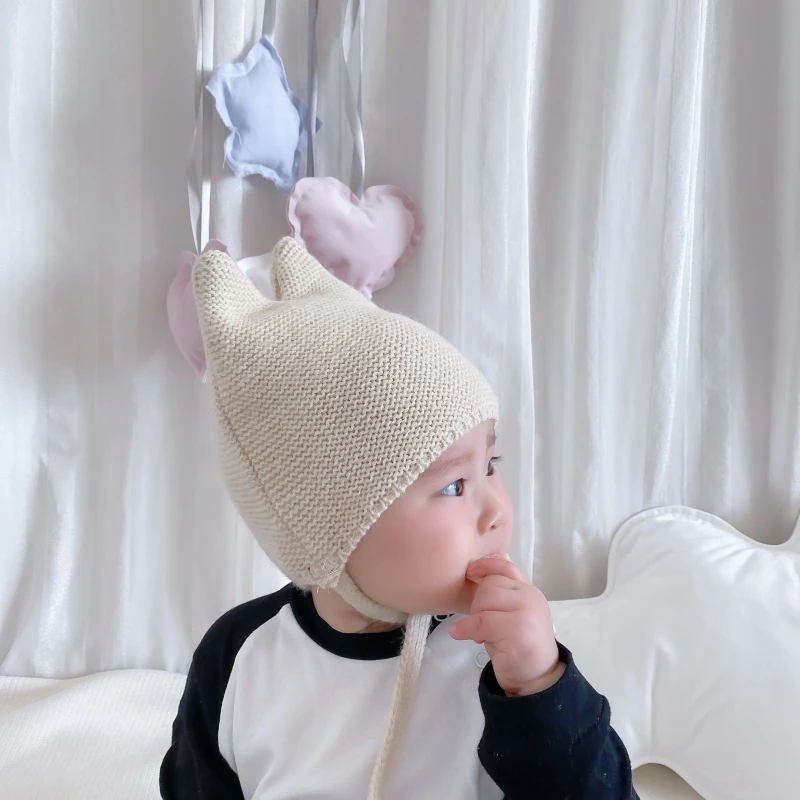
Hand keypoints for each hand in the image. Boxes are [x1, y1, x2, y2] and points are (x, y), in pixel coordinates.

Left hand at [450, 555, 564, 696]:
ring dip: (474, 616)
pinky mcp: (517, 631)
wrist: (537, 678)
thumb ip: (500, 596)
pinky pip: (481, 622)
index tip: (470, 571)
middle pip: (490, 584)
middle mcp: (530, 597)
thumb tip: (476, 574)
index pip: (506, 567)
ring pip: (485, 600)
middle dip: (477, 602)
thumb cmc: (518, 646)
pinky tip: (459, 634)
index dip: (486, 565)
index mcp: (529, 591)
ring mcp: (526, 613)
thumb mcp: (510, 615)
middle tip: (479, 623)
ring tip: (481, 634)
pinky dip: (466, 628)